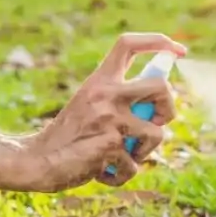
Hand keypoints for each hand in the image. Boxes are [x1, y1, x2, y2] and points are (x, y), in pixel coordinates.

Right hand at [21, 34, 187, 192]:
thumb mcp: (89, 105)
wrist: (37, 160)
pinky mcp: (110, 145)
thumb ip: (118, 99)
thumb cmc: (68, 136)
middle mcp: (105, 94)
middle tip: (154, 123)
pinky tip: (103, 172)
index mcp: (99, 80)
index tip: (178, 51)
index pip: (129, 44)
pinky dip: (123, 174)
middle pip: (162, 88)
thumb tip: (162, 100)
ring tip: (121, 156)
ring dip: (144, 152)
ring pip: (157, 134)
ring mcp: (109, 119)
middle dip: (169, 109)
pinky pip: (136, 165)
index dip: (159, 42)